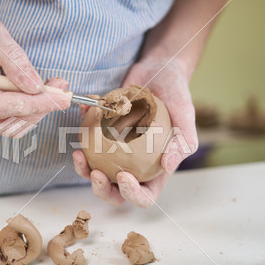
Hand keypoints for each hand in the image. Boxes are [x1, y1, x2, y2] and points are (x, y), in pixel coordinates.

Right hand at [0, 4, 70, 136]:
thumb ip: (12, 57)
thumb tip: (34, 86)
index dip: (33, 104)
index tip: (60, 96)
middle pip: (5, 120)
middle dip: (39, 108)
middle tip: (63, 91)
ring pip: (8, 126)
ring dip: (36, 113)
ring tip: (54, 89)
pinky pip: (6, 121)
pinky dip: (27, 112)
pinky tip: (40, 95)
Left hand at [73, 58, 197, 207]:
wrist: (158, 69)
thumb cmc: (176, 92)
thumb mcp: (186, 114)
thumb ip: (183, 142)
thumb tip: (167, 166)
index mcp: (155, 169)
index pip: (144, 195)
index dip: (132, 194)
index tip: (123, 176)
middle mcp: (134, 165)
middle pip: (115, 190)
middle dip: (101, 189)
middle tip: (95, 172)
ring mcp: (115, 151)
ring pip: (96, 170)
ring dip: (84, 169)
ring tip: (79, 153)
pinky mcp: (102, 134)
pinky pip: (89, 140)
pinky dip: (82, 130)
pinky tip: (82, 116)